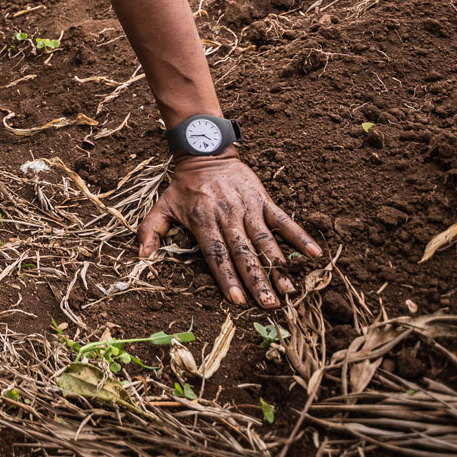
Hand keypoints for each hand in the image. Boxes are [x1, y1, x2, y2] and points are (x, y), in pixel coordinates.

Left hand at [137, 155, 320, 306]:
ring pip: (265, 241)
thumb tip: (141, 256)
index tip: (237, 300)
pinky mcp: (264, 200)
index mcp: (203, 222)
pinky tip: (315, 254)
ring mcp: (248, 209)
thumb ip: (151, 230)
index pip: (216, 255)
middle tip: (269, 305)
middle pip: (244, 253)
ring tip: (289, 290)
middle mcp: (227, 217)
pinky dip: (299, 236)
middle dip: (256, 280)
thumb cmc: (183, 186)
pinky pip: (284, 220)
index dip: (226, 278)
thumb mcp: (162, 205)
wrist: (206, 152)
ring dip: (278, 266)